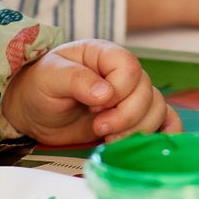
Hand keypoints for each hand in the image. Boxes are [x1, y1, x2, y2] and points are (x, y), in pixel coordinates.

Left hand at [3, 41, 180, 145]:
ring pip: (157, 109)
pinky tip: (148, 144)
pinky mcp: (134, 118)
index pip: (130, 67)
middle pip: (147, 92)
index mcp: (105, 55)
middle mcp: (123, 74)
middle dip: (125, 116)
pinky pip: (165, 121)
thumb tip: (106, 93)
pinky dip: (163, 133)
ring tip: (109, 139)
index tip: (94, 107)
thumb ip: (76, 79)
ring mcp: (131, 97)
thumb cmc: (39, 87)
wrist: (33, 111)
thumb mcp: (50, 77)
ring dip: (137, 129)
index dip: (118, 91)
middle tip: (98, 128)